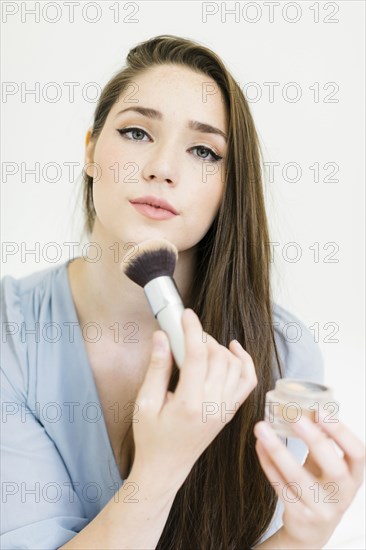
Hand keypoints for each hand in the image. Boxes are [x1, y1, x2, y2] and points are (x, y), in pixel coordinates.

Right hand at [132, 308, 257, 489]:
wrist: (166, 467)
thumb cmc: (151, 438)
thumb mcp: (145, 403)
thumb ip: (156, 368)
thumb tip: (162, 337)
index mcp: (189, 404)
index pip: (197, 355)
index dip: (192, 330)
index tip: (186, 315)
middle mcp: (213, 407)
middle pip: (218, 357)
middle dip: (203, 337)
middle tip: (186, 333)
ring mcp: (226, 410)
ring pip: (236, 365)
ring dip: (221, 348)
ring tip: (201, 345)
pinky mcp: (230, 411)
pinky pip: (248, 381)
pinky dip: (244, 362)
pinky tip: (232, 350)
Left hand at [254, 413, 365, 548]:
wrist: (312, 531)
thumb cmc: (321, 488)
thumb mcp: (330, 467)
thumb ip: (323, 443)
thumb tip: (306, 406)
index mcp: (354, 477)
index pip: (358, 454)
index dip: (341, 432)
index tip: (321, 411)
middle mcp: (341, 495)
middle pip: (333, 468)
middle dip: (314, 440)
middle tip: (294, 417)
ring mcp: (320, 508)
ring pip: (297, 477)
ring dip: (277, 449)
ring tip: (261, 428)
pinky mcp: (298, 515)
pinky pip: (279, 485)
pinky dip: (267, 462)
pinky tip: (259, 445)